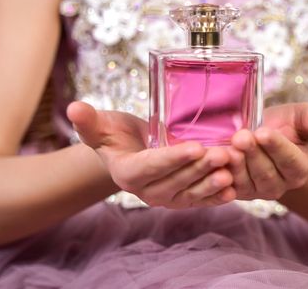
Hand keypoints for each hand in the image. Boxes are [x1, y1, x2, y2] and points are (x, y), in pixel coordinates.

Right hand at [67, 102, 235, 207]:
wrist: (131, 151)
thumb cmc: (116, 136)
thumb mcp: (102, 127)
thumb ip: (89, 121)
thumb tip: (73, 107)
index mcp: (128, 174)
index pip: (151, 167)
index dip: (173, 158)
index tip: (194, 147)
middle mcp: (148, 192)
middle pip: (177, 181)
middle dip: (200, 168)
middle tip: (223, 153)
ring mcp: (167, 198)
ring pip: (192, 193)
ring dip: (212, 183)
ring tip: (231, 170)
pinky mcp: (183, 199)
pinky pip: (200, 200)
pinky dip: (217, 197)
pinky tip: (234, 189)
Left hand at [227, 103, 307, 199]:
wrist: (256, 134)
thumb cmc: (281, 125)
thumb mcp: (296, 117)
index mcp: (299, 169)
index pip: (289, 160)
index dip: (275, 146)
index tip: (262, 132)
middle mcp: (279, 186)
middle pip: (265, 172)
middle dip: (252, 153)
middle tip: (240, 136)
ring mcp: (256, 191)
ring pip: (245, 181)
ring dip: (235, 165)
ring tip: (227, 148)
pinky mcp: (235, 193)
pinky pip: (226, 187)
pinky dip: (219, 175)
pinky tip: (212, 161)